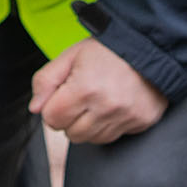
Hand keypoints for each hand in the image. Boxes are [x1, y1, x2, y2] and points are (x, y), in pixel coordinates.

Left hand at [30, 39, 165, 145]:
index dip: (53, 106)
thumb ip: (46, 80)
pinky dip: (108, 126)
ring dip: (88, 124)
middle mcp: (106, 107)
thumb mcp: (71, 55)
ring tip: (97, 101)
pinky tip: (113, 107)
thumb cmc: (109, 49)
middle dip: (70, 117)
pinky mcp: (141, 122)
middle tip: (82, 96)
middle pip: (70, 134)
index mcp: (85, 88)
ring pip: (91, 140)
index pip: (52, 118)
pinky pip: (113, 137)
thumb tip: (35, 108)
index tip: (64, 94)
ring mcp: (126, 117)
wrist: (150, 47)